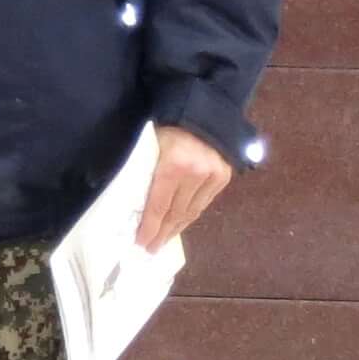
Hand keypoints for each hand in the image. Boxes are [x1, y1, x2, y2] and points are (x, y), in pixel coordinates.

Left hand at [135, 124, 233, 252]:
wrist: (201, 112)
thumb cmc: (166, 128)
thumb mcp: (149, 148)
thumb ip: (144, 174)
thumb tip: (135, 206)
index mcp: (172, 165)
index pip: (158, 205)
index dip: (150, 227)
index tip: (141, 243)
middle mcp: (196, 173)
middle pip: (176, 212)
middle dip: (162, 233)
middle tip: (150, 248)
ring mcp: (213, 176)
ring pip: (192, 211)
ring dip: (177, 228)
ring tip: (163, 240)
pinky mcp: (224, 177)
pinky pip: (204, 203)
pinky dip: (191, 215)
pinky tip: (180, 224)